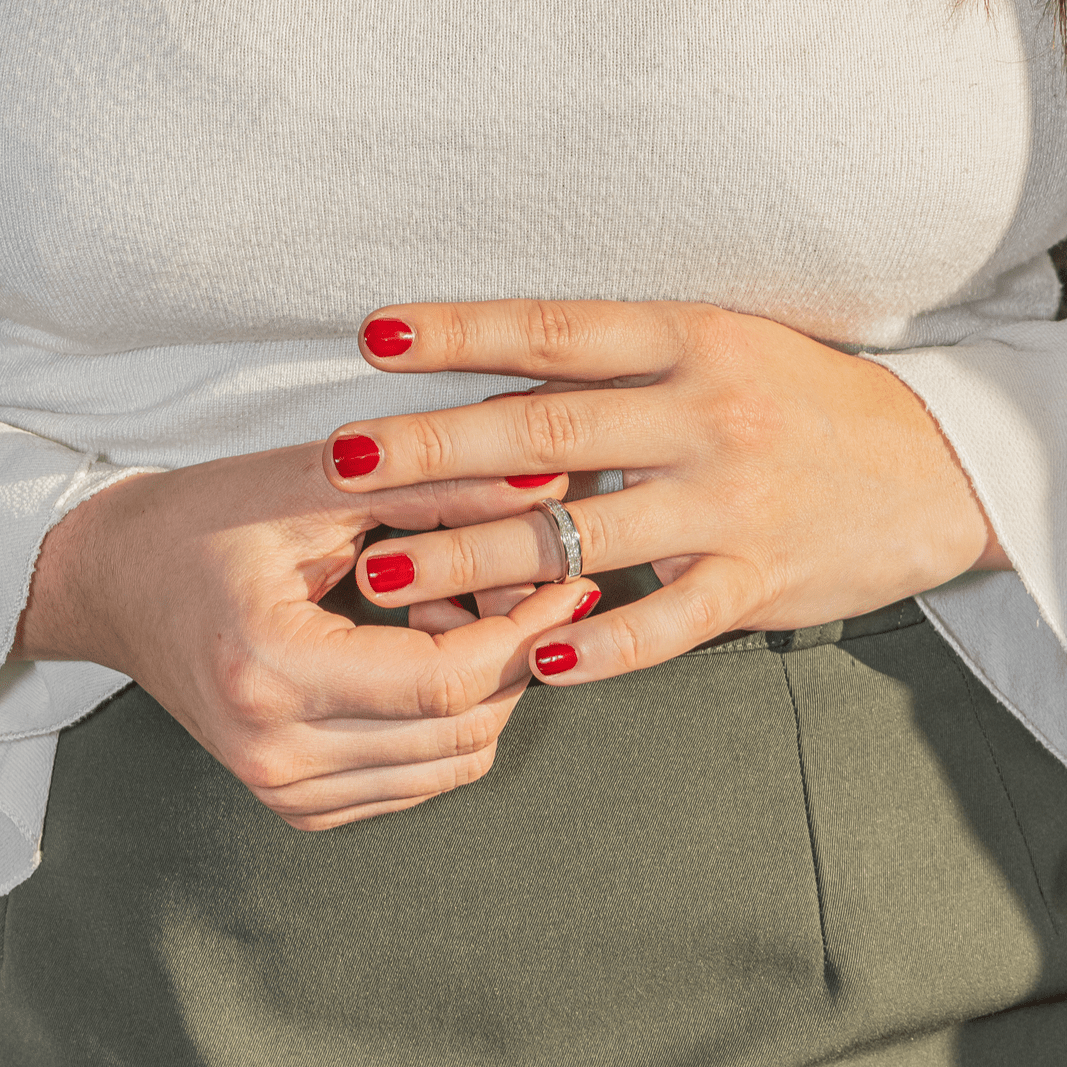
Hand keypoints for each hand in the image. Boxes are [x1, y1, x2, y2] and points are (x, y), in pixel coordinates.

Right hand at [11, 443, 596, 824]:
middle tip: (517, 584)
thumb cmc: (199, 523)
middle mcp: (278, 752)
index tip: (566, 579)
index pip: (446, 680)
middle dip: (517, 657)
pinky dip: (450, 720)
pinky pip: (420, 778)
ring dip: (487, 689)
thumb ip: (434, 486)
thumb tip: (547, 489)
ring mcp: (285, 789)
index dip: (525, 630)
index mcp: (272, 671)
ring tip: (453, 610)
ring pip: (453, 763)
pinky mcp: (298, 801)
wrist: (114, 583)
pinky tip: (423, 652)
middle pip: (462, 730)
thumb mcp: (312, 485)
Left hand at [322, 299, 1008, 683]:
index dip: (462, 332)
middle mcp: (706, 416)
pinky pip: (668, 622)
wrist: (934, 466)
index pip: (556, 332)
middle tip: (344, 462)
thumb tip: (503, 388)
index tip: (375, 335)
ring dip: (476, 557)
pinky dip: (599, 646)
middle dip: (435, 449)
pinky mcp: (758, 582)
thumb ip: (625, 372)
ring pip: (584, 534)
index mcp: (692, 343)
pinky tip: (532, 664)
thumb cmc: (806, 401)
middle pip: (548, 431)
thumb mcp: (725, 353)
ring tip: (385, 576)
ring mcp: (732, 504)